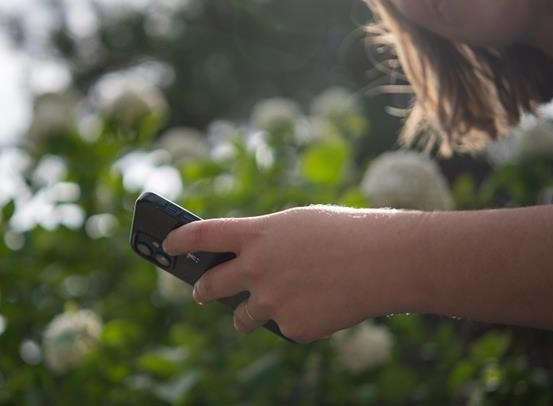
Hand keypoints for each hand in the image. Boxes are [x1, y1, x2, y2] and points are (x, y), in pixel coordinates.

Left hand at [162, 205, 417, 342]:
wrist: (384, 262)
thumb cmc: (344, 234)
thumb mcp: (298, 225)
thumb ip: (266, 242)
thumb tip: (243, 265)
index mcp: (257, 234)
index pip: (202, 235)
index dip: (179, 240)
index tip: (168, 245)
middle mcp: (255, 268)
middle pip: (210, 286)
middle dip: (203, 291)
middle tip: (202, 293)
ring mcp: (271, 301)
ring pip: (241, 318)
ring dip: (249, 314)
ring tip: (271, 304)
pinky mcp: (291, 327)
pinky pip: (282, 327)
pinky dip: (296, 319)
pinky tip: (321, 306)